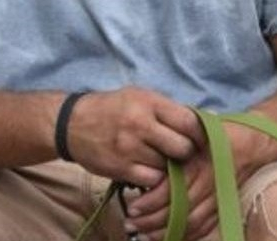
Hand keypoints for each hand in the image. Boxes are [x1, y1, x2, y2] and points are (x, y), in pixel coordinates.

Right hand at [67, 87, 204, 188]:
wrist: (72, 124)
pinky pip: (151, 179)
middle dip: (186, 152)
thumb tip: (205, 120)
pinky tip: (150, 169)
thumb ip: (168, 109)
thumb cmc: (113, 108)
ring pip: (167, 165)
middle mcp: (140, 123)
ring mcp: (129, 147)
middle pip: (181, 146)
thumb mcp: (140, 97)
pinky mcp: (120, 167)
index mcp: (149, 102)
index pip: (189, 121)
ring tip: (162, 159)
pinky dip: (155, 178)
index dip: (200, 133)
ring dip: (169, 166)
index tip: (199, 139)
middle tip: (182, 152)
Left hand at [122, 122, 272, 240]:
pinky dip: (187, 235)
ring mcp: (219, 197)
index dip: (150, 202)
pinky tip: (169, 237)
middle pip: (178, 211)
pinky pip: (204, 227)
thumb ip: (173, 145)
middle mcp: (210, 184)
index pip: (171, 191)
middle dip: (152, 222)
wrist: (252, 141)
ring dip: (166, 232)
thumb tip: (144, 157)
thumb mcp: (195, 132)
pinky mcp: (224, 206)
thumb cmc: (219, 133)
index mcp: (200, 164)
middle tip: (131, 225)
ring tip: (143, 235)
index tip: (132, 207)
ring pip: (190, 223)